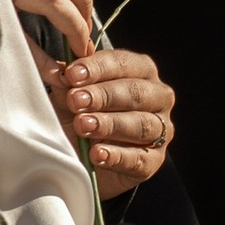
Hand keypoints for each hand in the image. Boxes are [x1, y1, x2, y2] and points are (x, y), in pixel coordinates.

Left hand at [56, 46, 178, 198]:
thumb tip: (63, 69)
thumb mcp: (68, 97)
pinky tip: (97, 154)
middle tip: (76, 101)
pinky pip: (139, 158)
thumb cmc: (80, 117)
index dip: (97, 68)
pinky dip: (116, 156)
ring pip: (141, 124)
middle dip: (103, 96)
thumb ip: (67, 81)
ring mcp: (160, 129)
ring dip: (109, 124)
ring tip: (83, 125)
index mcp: (140, 71)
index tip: (72, 74)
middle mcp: (157, 97)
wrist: (82, 160)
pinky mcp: (154, 161)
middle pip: (135, 92)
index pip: (123, 63)